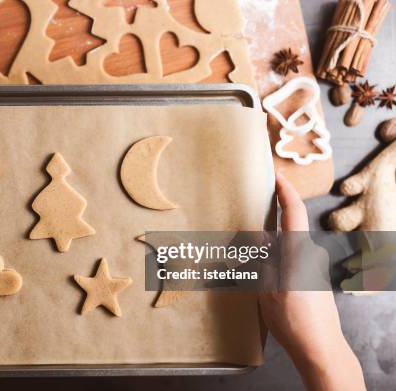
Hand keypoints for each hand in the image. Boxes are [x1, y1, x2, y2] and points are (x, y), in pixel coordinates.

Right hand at [258, 173, 364, 390]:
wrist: (321, 349)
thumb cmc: (293, 322)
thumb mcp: (267, 290)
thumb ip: (261, 260)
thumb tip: (257, 235)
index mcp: (298, 254)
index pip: (293, 212)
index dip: (284, 191)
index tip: (276, 175)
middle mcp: (310, 256)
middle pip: (284, 234)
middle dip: (263, 235)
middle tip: (241, 243)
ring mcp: (313, 268)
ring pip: (286, 251)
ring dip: (268, 255)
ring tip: (247, 271)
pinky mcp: (313, 279)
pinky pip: (291, 262)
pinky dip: (276, 266)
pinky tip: (263, 284)